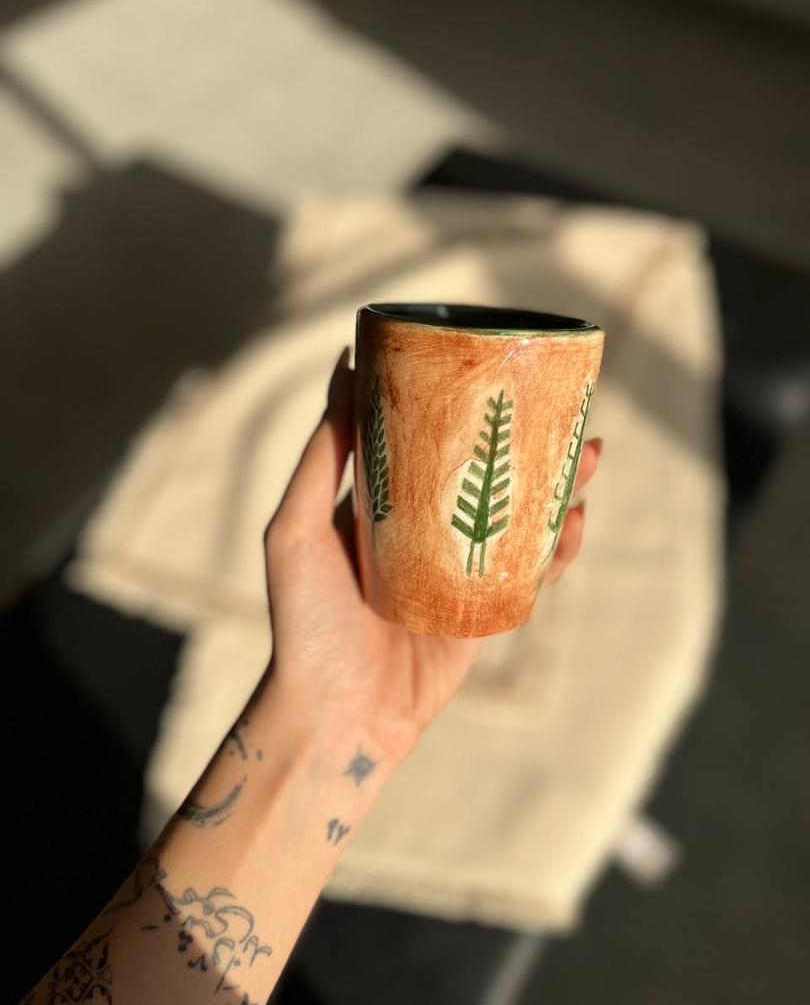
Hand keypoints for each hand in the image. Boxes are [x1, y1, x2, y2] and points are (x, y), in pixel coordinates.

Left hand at [264, 349, 601, 762]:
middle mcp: (424, 534)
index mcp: (382, 506)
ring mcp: (459, 573)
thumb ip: (322, 455)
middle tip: (566, 407)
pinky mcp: (485, 612)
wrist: (335, 714)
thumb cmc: (304, 620)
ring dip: (559, 486)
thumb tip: (344, 365)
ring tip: (590, 451)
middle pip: (488, 476)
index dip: (466, 407)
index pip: (430, 442)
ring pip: (521, 519)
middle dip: (530, 442)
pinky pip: (531, 574)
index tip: (496, 368)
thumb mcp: (295, 526)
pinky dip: (558, 547)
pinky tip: (574, 520)